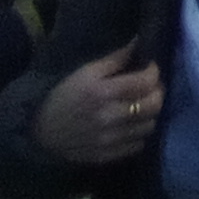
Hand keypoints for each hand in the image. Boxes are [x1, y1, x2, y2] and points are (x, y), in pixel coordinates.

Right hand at [30, 41, 163, 167]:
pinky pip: (138, 145)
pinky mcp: (108, 156)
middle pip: (153, 105)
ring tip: (142, 105)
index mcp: (103, 92)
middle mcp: (110, 117)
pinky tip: (131, 125)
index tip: (150, 68)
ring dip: (150, 114)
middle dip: (157, 92)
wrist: (41, 131)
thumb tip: (139, 43)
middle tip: (150, 87)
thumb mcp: (86, 71)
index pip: (145, 82)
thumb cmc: (65, 95)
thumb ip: (116, 59)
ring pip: (149, 126)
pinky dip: (139, 133)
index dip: (153, 72)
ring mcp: (110, 140)